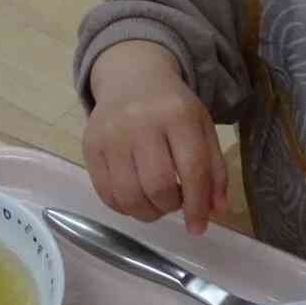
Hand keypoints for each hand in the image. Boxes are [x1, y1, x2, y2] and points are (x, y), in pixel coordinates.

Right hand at [83, 40, 227, 233]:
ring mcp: (110, 134)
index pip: (192, 169)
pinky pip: (106, 194)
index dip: (197, 205)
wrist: (131, 77)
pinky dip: (124, 207)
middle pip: (157, 186)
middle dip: (170, 207)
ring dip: (147, 212)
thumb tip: (215, 211)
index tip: (198, 227)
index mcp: (178, 114)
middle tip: (174, 203)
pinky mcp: (89, 146)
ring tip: (156, 202)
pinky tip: (136, 197)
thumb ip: (214, 169)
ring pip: (129, 196)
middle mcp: (140, 122)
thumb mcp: (202, 127)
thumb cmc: (172, 107)